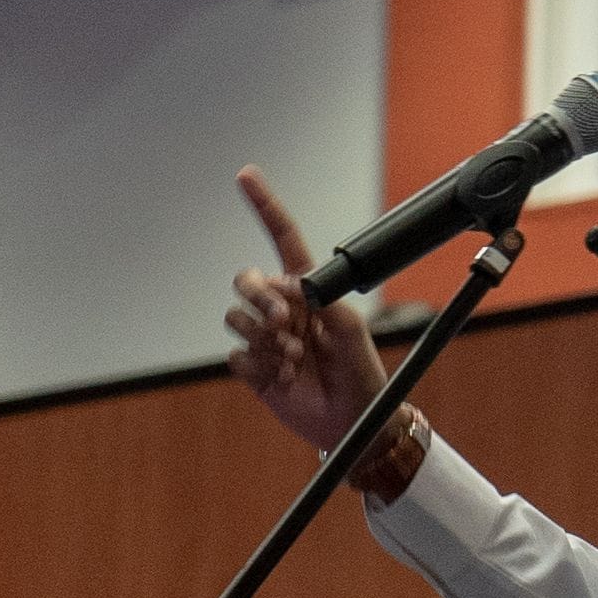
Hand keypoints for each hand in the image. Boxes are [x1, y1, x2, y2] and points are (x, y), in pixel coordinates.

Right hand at [228, 172, 416, 491]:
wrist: (353, 421)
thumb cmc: (361, 373)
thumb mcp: (354, 332)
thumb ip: (326, 302)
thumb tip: (289, 286)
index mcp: (309, 291)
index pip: (283, 239)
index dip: (265, 206)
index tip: (245, 176)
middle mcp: (282, 308)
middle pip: (246, 279)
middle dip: (260, 296)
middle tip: (285, 320)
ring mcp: (264, 338)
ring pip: (237, 318)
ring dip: (266, 339)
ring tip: (295, 360)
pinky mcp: (252, 368)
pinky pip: (236, 355)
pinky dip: (259, 366)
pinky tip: (285, 380)